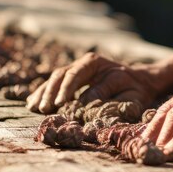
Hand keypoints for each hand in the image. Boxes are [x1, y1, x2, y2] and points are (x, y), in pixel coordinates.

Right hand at [26, 52, 161, 113]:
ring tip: (34, 108)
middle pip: (61, 74)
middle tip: (44, 108)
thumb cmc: (135, 89)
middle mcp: (83, 63)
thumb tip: (82, 101)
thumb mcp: (127, 91)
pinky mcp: (72, 79)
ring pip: (55, 78)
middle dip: (51, 92)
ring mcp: (76, 70)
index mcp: (96, 62)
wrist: (140, 82)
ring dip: (43, 93)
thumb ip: (107, 94)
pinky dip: (43, 93)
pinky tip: (32, 103)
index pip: (76, 74)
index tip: (60, 104)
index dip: (66, 89)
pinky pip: (54, 84)